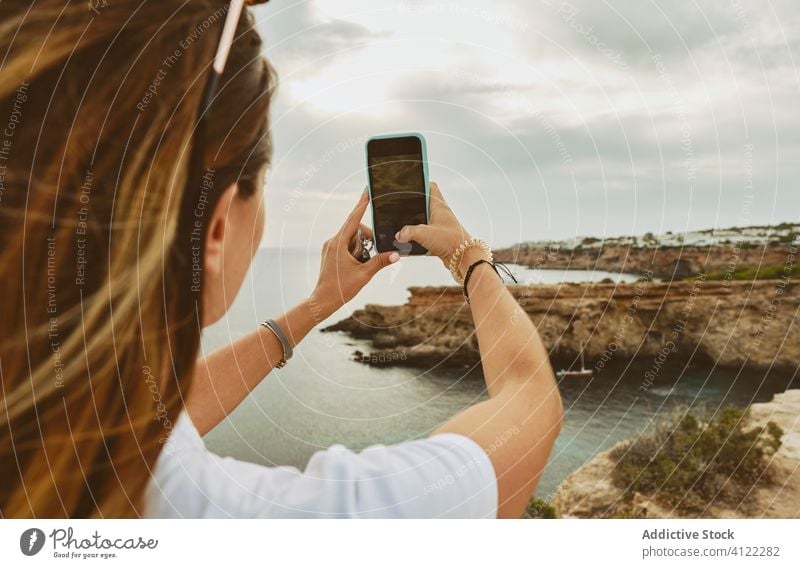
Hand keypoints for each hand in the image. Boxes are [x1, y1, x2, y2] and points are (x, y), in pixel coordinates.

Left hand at [310, 189, 398, 317]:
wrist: (322, 301)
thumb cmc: (341, 289)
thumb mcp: (364, 274)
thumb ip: (380, 261)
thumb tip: (396, 254)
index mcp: (338, 243)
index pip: (353, 219)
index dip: (362, 204)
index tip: (367, 191)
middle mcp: (332, 241)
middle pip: (356, 230)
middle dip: (367, 240)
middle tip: (371, 255)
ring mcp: (330, 247)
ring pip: (352, 239)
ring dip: (361, 249)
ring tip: (359, 265)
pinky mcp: (330, 253)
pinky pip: (347, 246)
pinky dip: (356, 252)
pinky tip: (356, 266)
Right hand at [395, 182, 481, 271]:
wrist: (463, 258)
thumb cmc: (452, 241)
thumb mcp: (425, 233)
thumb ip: (409, 232)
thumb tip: (399, 234)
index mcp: (439, 206)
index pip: (431, 187)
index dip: (421, 183)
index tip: (411, 183)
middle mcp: (440, 214)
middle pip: (425, 204)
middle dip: (414, 206)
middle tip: (402, 206)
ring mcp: (440, 226)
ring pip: (424, 220)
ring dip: (415, 223)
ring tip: (403, 224)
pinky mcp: (439, 238)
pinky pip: (426, 234)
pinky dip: (418, 236)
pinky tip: (410, 241)